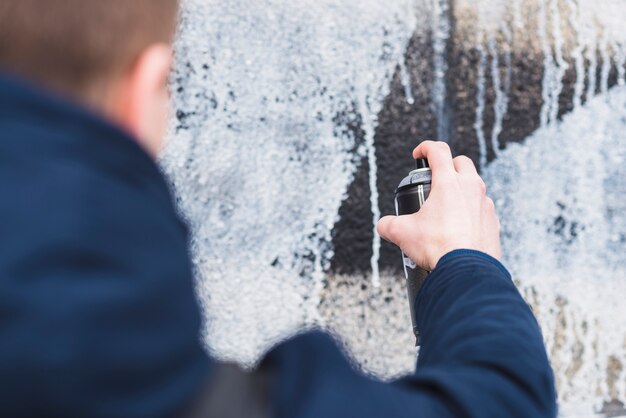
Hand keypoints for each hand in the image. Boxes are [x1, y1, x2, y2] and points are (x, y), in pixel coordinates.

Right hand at [377, 141, 500, 270]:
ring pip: (475, 185)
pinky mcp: (493, 221)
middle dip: (448, 166)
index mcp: (448, 182)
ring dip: (461, 189)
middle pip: (462, 162)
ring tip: (447, 207)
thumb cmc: (438, 247)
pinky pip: (482, 208)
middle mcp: (471, 188)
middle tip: (434, 181)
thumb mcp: (402, 233)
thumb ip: (388, 224)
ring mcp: (485, 204)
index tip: (418, 154)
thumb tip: (384, 226)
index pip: (438, 150)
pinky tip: (460, 226)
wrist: (465, 270)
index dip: (425, 147)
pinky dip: (472, 211)